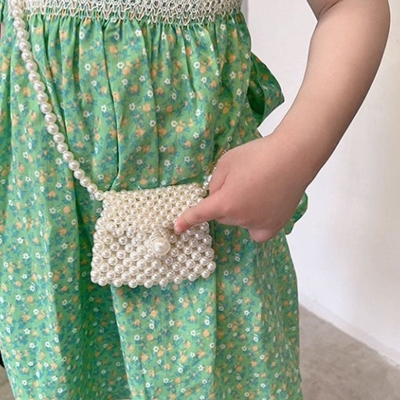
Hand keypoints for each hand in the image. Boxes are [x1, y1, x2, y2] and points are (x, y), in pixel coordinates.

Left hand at [174, 134, 308, 241]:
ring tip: (258, 188)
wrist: (293, 156)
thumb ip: (215, 183)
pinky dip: (255, 224)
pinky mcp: (275, 226)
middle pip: (223, 215)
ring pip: (240, 221)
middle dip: (224, 203)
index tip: (177, 228)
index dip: (187, 220)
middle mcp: (240, 219)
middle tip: (240, 182)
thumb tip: (216, 196)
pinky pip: (257, 232)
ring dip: (241, 210)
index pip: (200, 214)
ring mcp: (259, 224)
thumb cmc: (257, 155)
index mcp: (225, 203)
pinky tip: (261, 211)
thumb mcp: (226, 163)